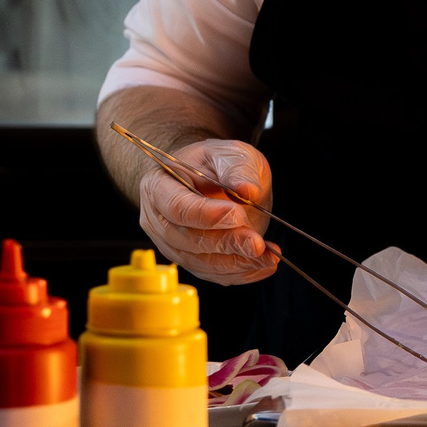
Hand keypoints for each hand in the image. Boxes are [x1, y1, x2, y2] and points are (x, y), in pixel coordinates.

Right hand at [137, 139, 280, 284]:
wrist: (208, 176)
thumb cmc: (213, 163)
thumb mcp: (229, 152)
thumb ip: (238, 168)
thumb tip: (248, 189)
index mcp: (158, 186)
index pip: (177, 206)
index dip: (206, 214)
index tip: (237, 215)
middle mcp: (158, 219)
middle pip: (187, 239)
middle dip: (226, 243)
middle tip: (257, 243)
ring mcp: (171, 243)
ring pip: (200, 262)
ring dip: (236, 263)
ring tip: (268, 257)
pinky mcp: (190, 260)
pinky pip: (212, 273)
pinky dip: (240, 273)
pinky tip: (263, 266)